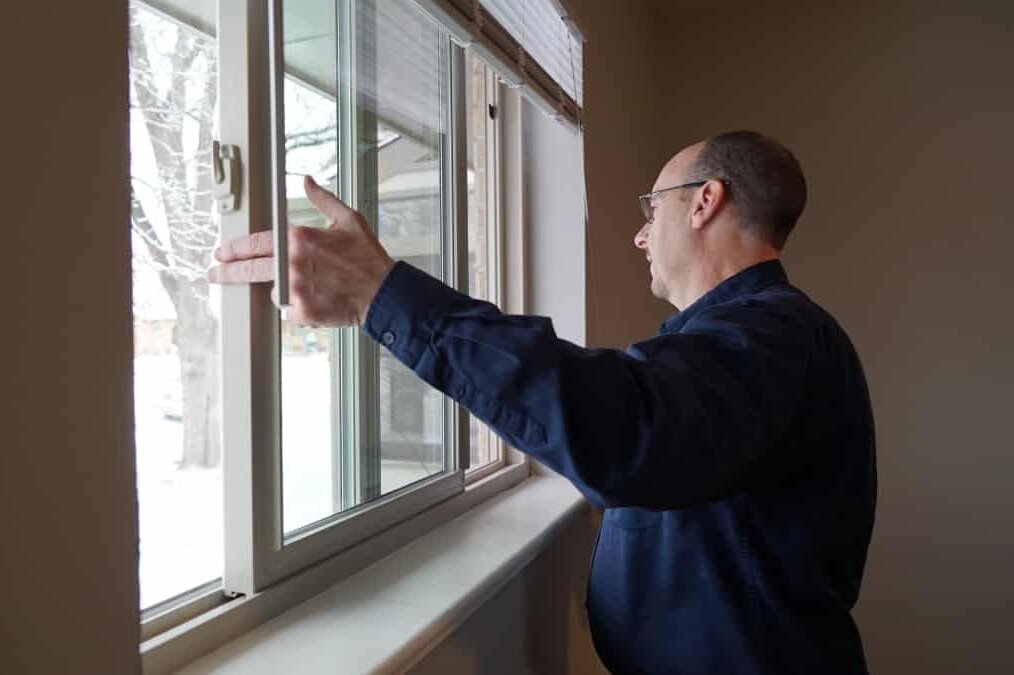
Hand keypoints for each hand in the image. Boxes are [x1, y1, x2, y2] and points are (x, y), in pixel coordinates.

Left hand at [207, 176, 394, 326]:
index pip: (255, 242)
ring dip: (285, 291)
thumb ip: (322, 199)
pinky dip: (299, 308)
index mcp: (299, 238)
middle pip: (249, 269)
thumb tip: (307, 181)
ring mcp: (296, 290)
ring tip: (312, 288)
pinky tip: (319, 300)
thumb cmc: (368, 258)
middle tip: (215, 273)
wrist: (384, 292)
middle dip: (226, 272)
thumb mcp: (348, 219)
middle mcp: (293, 264)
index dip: (234, 248)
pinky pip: (290, 312)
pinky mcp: (304, 313)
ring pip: (275, 292)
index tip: (222, 252)